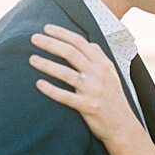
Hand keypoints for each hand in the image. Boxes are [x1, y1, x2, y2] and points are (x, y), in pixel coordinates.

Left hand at [29, 24, 130, 141]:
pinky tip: (39, 84)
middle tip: (33, 38)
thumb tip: (89, 42)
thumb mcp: (112, 74)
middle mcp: (99, 74)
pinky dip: (52, 90)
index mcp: (102, 64)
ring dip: (47, 65)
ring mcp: (93, 91)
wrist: (123, 127)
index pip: (80, 42)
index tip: (46, 28)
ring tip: (32, 59)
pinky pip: (66, 97)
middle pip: (71, 53)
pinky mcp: (88, 107)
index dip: (62, 33)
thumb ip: (100, 58)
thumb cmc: (113, 98)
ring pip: (66, 74)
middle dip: (50, 44)